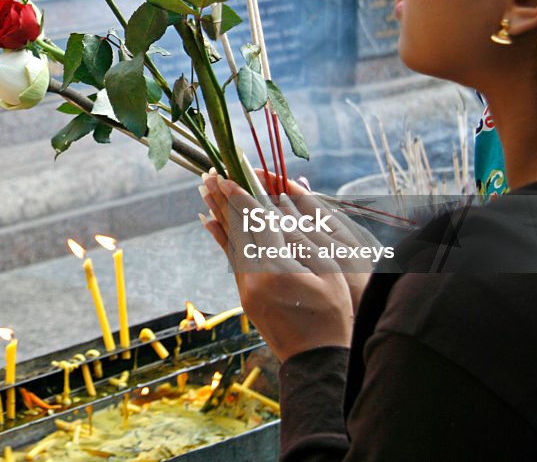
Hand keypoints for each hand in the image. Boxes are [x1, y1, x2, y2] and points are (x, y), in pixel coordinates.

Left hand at [198, 170, 360, 361]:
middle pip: (235, 228)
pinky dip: (221, 239)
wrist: (316, 359)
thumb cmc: (332, 313)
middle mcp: (254, 276)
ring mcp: (246, 288)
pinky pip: (231, 260)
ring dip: (218, 215)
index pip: (254, 221)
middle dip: (222, 200)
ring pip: (230, 243)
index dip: (240, 196)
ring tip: (204, 192)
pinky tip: (210, 223)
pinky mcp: (245, 296)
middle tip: (207, 176)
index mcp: (277, 267)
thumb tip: (279, 207)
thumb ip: (304, 236)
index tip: (225, 176)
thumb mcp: (329, 270)